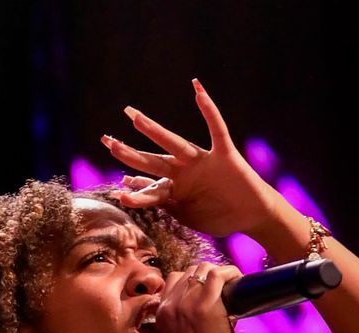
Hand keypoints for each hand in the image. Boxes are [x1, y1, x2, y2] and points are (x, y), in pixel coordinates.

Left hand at [102, 80, 275, 239]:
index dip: (134, 189)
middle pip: (152, 161)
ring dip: (154, 131)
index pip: (150, 187)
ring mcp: (202, 162)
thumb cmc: (220, 216)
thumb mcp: (187, 216)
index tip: (117, 190)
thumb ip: (165, 205)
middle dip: (130, 153)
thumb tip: (137, 193)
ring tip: (134, 118)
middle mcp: (185, 172)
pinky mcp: (224, 155)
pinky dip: (209, 110)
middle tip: (107, 141)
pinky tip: (197, 89)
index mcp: (177, 189)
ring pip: (174, 143)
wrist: (251, 216)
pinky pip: (216, 129)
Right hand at [153, 262, 244, 332]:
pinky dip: (231, 274)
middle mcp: (170, 306)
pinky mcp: (206, 306)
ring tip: (232, 289)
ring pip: (203, 269)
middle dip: (208, 277)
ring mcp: (186, 304)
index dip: (195, 281)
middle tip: (225, 291)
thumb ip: (189, 318)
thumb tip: (213, 300)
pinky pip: (218, 274)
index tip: (210, 291)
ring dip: (220, 275)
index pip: (175, 280)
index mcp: (162, 314)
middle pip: (190, 271)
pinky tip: (239, 283)